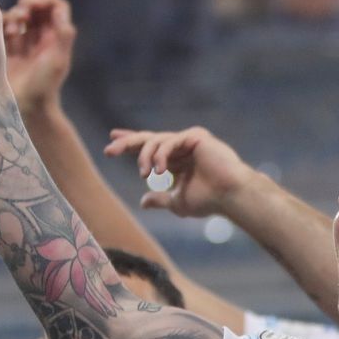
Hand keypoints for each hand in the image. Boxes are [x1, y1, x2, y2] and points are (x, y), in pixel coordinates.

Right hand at [4, 0, 76, 115]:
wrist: (26, 107)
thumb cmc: (44, 86)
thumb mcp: (58, 60)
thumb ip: (62, 34)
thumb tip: (58, 9)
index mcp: (57, 38)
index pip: (56, 8)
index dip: (46, 0)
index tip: (35, 3)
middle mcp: (42, 38)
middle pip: (37, 8)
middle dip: (29, 4)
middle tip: (23, 13)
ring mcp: (24, 43)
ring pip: (21, 16)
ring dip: (17, 15)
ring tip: (15, 28)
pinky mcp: (7, 48)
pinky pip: (5, 27)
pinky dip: (6, 25)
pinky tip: (8, 34)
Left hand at [102, 126, 260, 218]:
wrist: (230, 196)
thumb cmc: (209, 201)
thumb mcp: (177, 201)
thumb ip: (160, 199)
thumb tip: (143, 202)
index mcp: (176, 160)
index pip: (149, 148)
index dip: (130, 145)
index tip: (111, 144)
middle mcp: (181, 147)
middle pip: (148, 139)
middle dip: (127, 144)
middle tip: (109, 151)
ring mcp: (188, 140)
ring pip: (156, 141)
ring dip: (145, 157)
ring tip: (145, 174)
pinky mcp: (195, 136)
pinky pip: (169, 141)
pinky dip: (160, 155)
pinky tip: (159, 171)